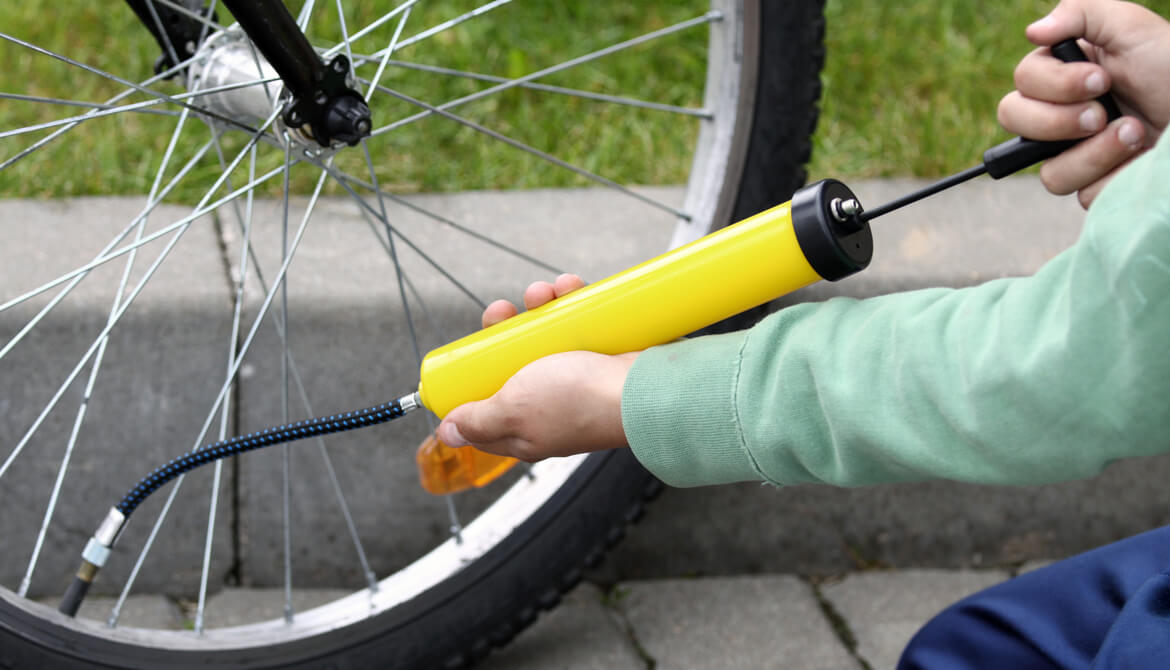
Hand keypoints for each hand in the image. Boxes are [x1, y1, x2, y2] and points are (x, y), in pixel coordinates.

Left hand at [436, 274, 638, 461]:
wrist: (644, 386)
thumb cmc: (579, 402)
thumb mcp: (514, 410)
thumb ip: (479, 420)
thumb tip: (448, 432)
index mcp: (525, 429)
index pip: (485, 413)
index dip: (470, 384)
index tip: (466, 354)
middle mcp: (549, 405)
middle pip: (513, 364)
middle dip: (505, 330)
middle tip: (503, 311)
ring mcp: (577, 378)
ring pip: (545, 336)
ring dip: (539, 306)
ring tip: (543, 293)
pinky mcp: (601, 353)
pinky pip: (579, 322)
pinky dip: (573, 299)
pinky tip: (570, 286)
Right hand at [997, 0, 1169, 206]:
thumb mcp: (1131, 29)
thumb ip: (1080, 14)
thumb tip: (1033, 30)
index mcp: (1063, 77)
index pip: (1022, 85)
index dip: (1054, 86)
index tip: (1100, 81)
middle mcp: (1060, 117)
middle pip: (1016, 124)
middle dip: (1059, 122)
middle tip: (1101, 114)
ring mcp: (1075, 156)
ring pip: (1050, 172)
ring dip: (1095, 153)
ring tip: (1135, 133)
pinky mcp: (1096, 186)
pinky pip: (1083, 194)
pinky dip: (1114, 176)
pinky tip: (1138, 160)